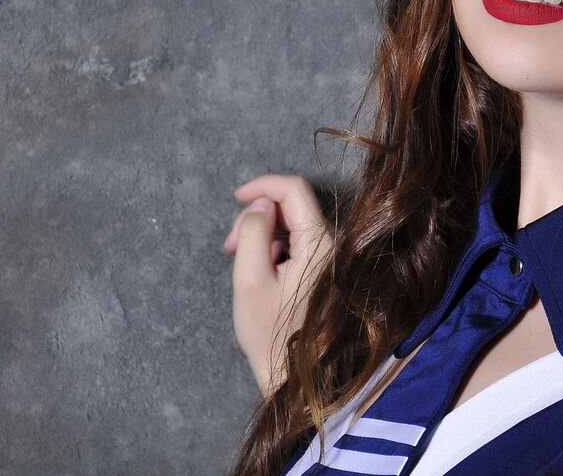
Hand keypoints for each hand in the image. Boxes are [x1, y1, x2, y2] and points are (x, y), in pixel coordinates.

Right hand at [223, 173, 332, 396]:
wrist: (294, 377)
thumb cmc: (271, 334)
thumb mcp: (250, 279)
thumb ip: (253, 232)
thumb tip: (259, 203)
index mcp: (320, 245)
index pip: (294, 190)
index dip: (263, 185)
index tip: (236, 196)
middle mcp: (331, 246)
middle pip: (291, 206)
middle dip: (256, 217)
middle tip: (230, 246)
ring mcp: (329, 260)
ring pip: (292, 225)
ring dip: (262, 234)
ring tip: (243, 265)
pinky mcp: (323, 271)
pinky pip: (297, 244)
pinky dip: (274, 249)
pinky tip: (260, 274)